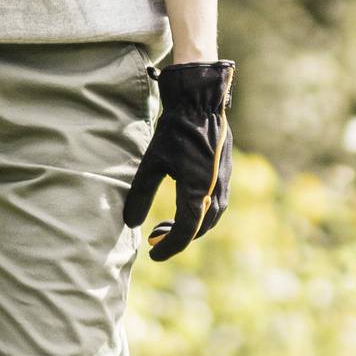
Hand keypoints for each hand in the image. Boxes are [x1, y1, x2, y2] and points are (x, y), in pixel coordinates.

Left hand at [121, 58, 233, 259]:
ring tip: (166, 225)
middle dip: (176, 238)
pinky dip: (199, 213)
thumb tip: (130, 223)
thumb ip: (141, 194)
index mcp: (198, 192)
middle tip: (153, 238)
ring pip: (210, 218)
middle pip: (199, 229)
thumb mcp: (151, 163)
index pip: (185, 233)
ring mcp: (224, 182)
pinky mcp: (224, 173)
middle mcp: (216, 191)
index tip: (152, 254)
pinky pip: (215, 204)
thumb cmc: (175, 130)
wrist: (200, 101)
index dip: (168, 247)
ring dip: (189, 227)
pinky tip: (183, 205)